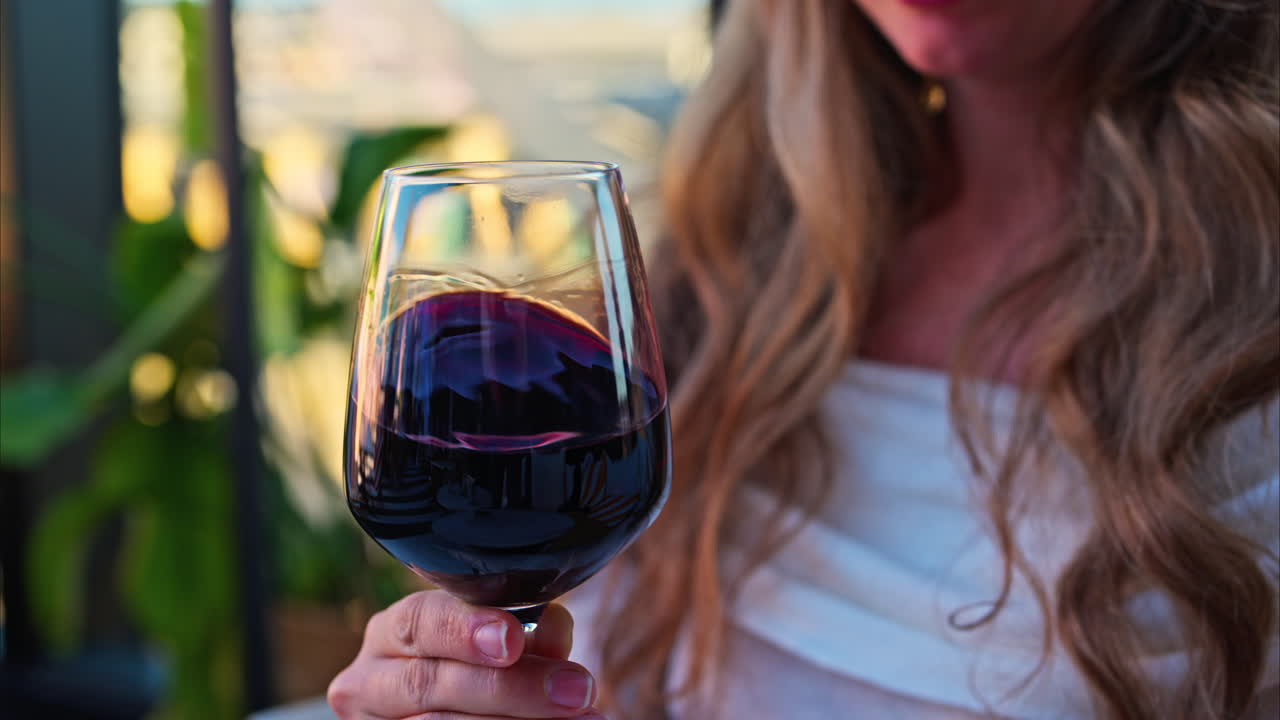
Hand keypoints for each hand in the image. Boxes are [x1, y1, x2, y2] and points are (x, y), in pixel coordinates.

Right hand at [328, 591, 602, 719]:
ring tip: (581, 719)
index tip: (512, 639)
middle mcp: (369, 680)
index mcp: (391, 633)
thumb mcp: (499, 642)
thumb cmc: (479, 667)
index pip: (418, 622)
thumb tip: (554, 626)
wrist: (455, 710)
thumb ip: (526, 632)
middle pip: (429, 683)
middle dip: (509, 687)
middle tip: (575, 690)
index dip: (465, 629)